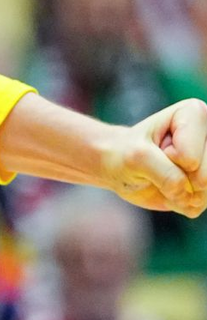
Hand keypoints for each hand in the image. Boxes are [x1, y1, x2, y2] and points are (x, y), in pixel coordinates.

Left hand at [101, 100, 206, 216]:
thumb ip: (166, 173)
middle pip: (205, 177)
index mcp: (195, 114)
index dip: (167, 157)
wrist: (120, 165)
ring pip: (206, 193)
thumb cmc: (127, 151)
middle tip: (160, 161)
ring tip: (164, 173)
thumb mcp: (137, 156)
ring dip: (178, 192)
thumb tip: (189, 194)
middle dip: (176, 177)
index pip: (189, 156)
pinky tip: (170, 186)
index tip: (156, 146)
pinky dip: (179, 202)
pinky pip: (199, 206)